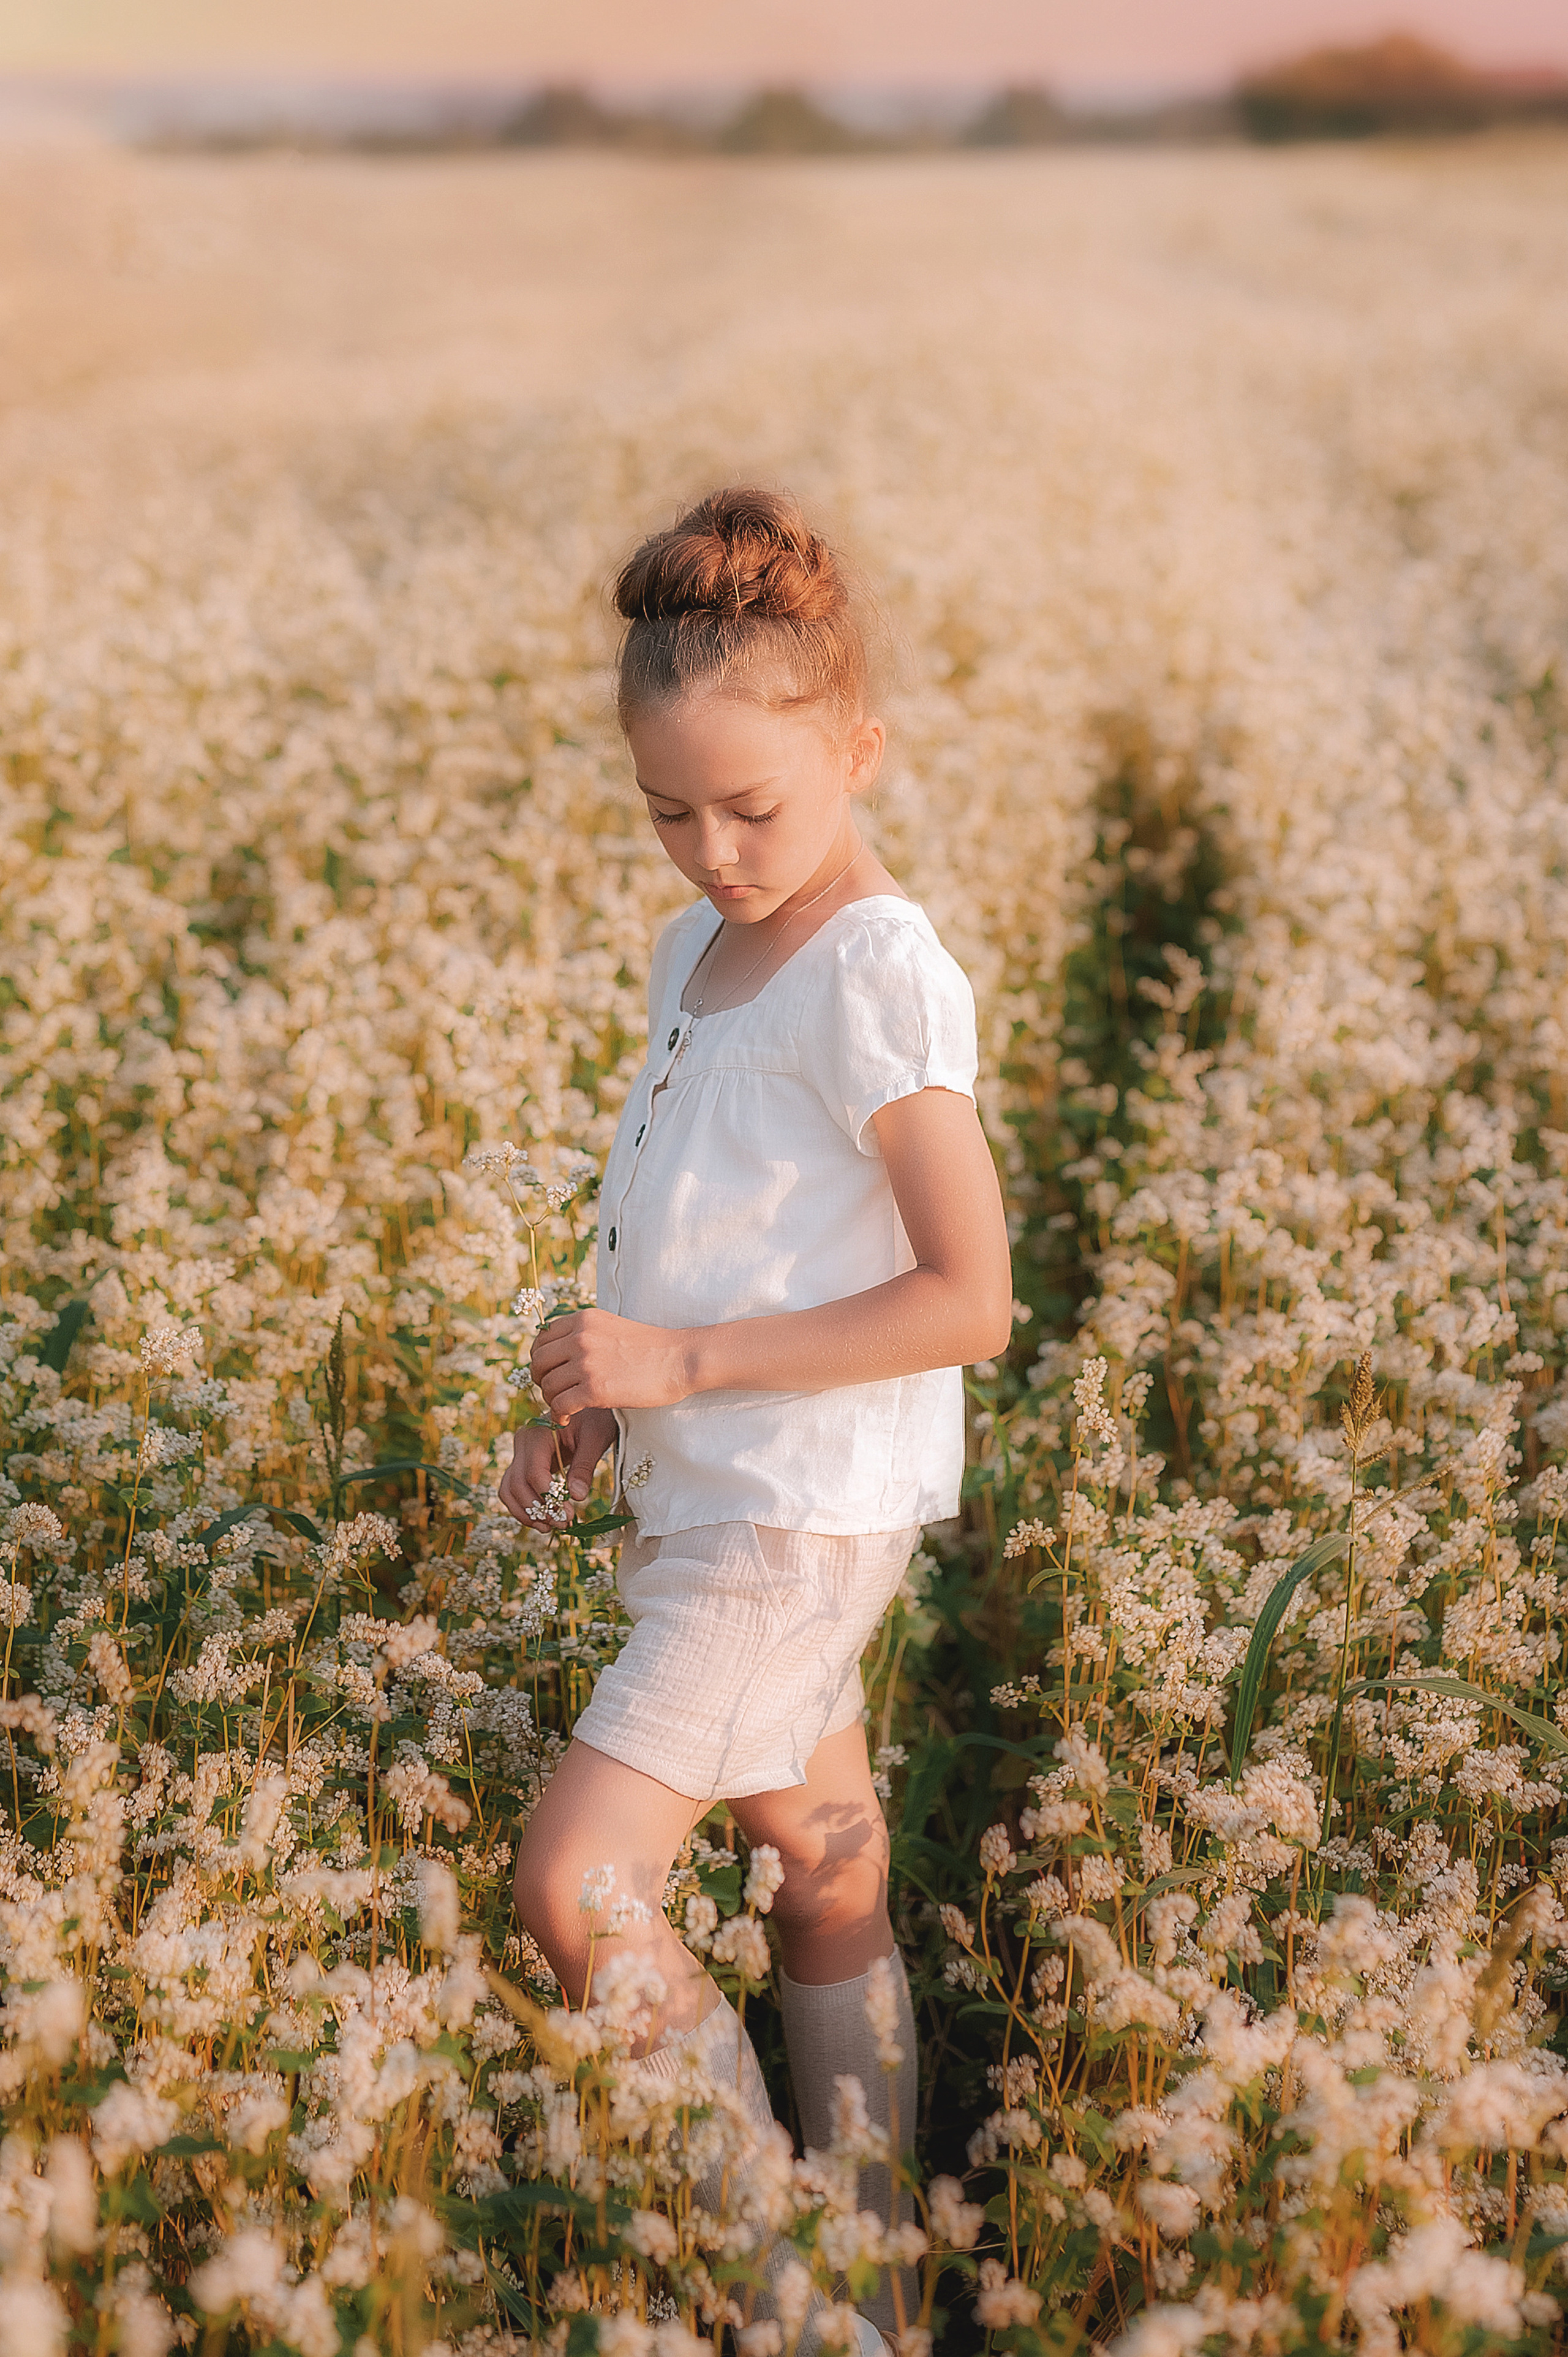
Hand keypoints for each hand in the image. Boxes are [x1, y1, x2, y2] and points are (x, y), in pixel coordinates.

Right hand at [497, 1407, 617, 1522]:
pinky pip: (513, 1489)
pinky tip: (542, 1521)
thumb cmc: (595, 1419)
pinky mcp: (523, 1464)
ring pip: (509, 1489)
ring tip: (550, 1527)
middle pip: (517, 1483)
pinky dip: (523, 1508)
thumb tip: (576, 1496)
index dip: (549, 1497)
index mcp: (538, 1433)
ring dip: (526, 1513)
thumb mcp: (596, 1439)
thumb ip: (584, 1466)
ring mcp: (519, 1453)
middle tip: (562, 1524)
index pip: (534, 1472)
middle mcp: (522, 1442)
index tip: (569, 1514)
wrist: (588, 1408)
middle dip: (538, 1509)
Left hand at [530, 1309, 688, 1421]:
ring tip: (565, 1407)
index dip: (541, 1358)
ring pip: (547, 1385)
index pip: (541, 1338)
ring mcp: (586, 1363)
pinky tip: (567, 1419)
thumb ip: (584, 1333)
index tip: (550, 1371)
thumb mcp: (611, 1327)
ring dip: (552, 1400)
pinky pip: (560, 1405)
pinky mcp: (595, 1389)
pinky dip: (558, 1415)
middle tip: (555, 1391)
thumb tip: (558, 1351)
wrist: (680, 1359)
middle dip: (542, 1380)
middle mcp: (580, 1337)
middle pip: (538, 1362)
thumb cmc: (651, 1348)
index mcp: (583, 1320)